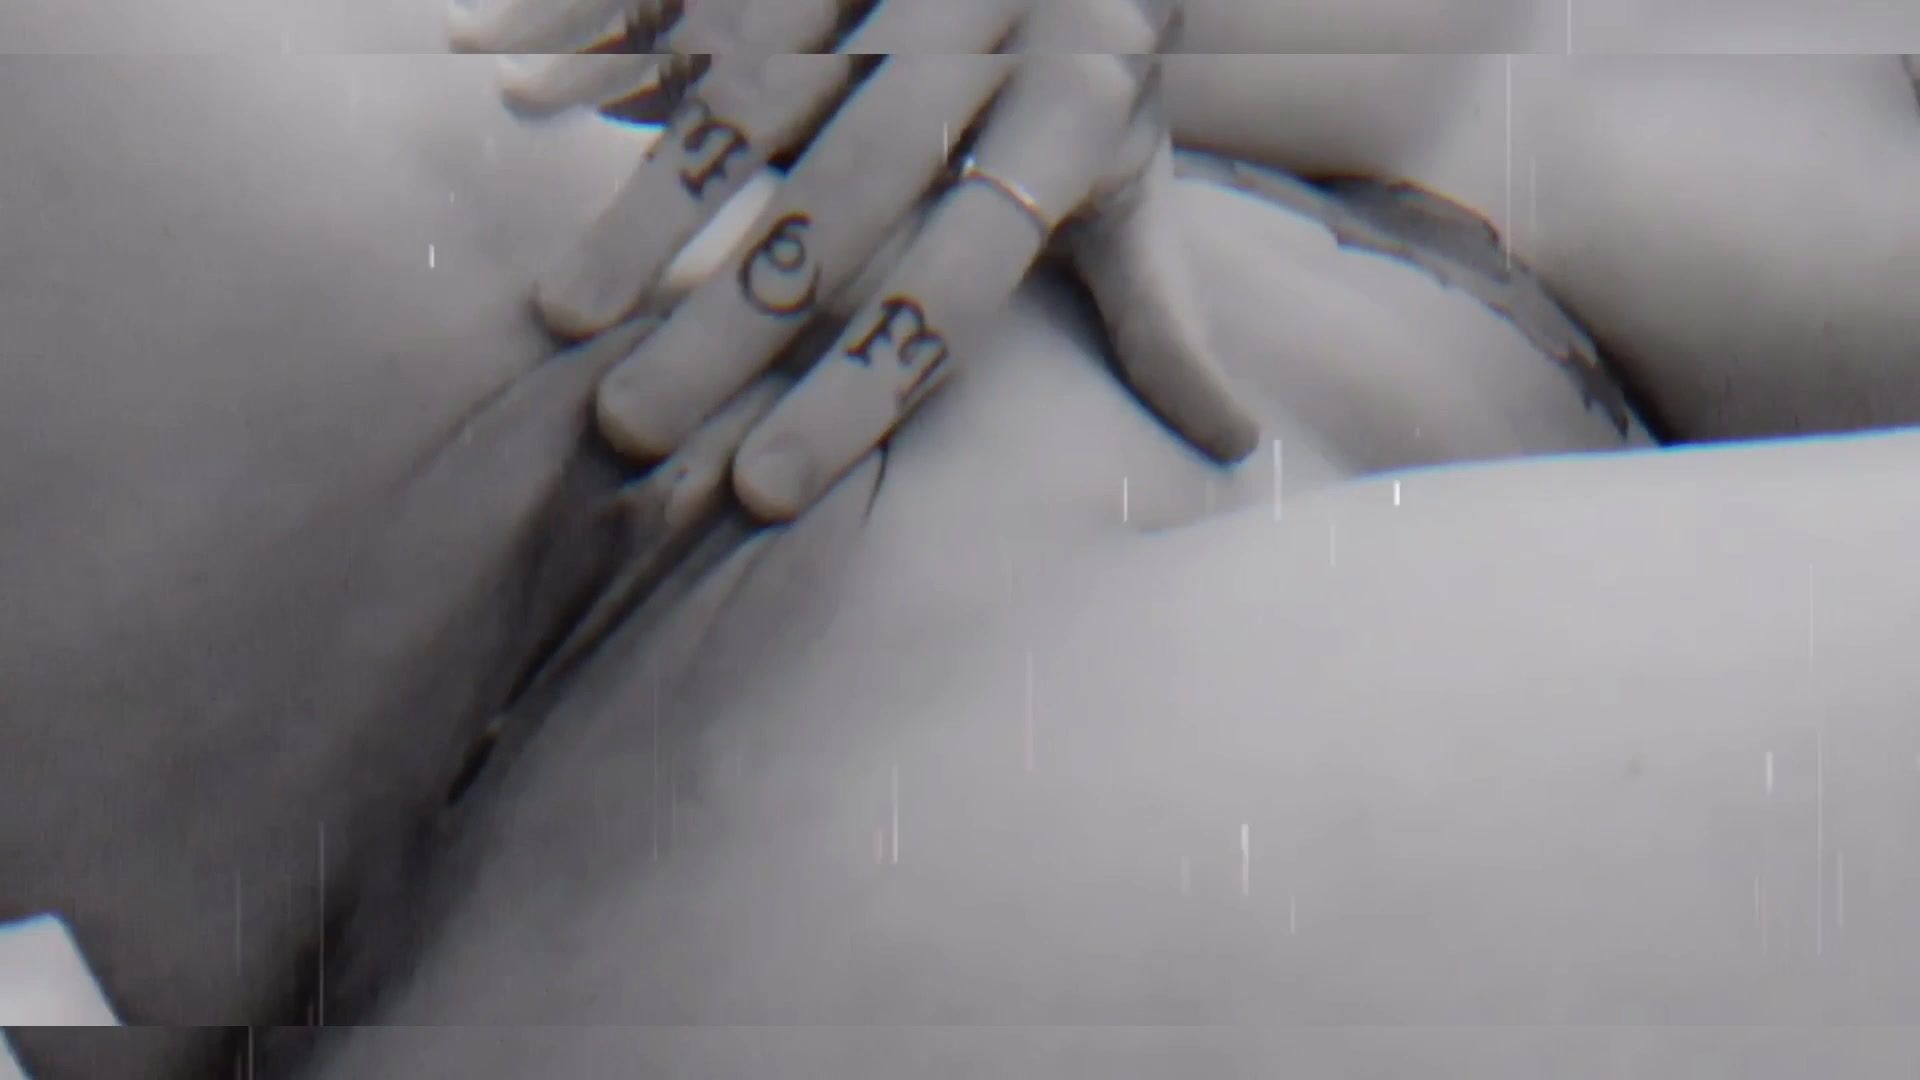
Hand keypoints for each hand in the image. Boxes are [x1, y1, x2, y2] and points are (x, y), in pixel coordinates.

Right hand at [451, 0, 1260, 522]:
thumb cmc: (1100, 56)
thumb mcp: (1142, 174)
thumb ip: (1166, 314)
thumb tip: (1236, 448)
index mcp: (1063, 126)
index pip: (952, 287)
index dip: (857, 391)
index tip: (760, 489)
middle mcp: (975, 48)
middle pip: (837, 209)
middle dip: (727, 326)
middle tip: (628, 429)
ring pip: (752, 102)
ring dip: (650, 208)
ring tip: (564, 315)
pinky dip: (590, 25)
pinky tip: (494, 77)